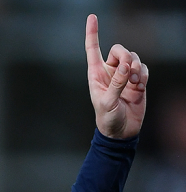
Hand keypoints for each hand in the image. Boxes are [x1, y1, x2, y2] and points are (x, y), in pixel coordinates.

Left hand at [85, 14, 147, 138]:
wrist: (121, 131)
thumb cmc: (107, 118)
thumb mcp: (108, 103)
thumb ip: (116, 84)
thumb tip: (125, 66)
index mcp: (96, 74)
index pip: (93, 49)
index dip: (92, 33)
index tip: (92, 17)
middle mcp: (109, 72)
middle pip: (119, 50)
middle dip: (126, 56)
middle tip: (129, 71)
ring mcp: (123, 75)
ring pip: (133, 58)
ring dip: (136, 67)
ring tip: (134, 83)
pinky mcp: (136, 80)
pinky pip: (143, 68)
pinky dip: (143, 74)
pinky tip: (140, 86)